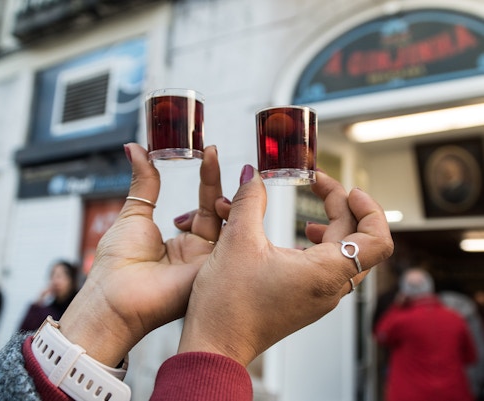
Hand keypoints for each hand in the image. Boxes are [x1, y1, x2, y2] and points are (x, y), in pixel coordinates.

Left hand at [59, 144, 222, 366]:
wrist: (115, 297)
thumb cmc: (117, 263)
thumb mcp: (135, 213)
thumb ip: (145, 182)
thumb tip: (135, 148)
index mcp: (180, 242)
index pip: (202, 205)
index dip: (207, 178)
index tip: (207, 152)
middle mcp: (198, 252)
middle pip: (217, 210)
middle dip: (215, 180)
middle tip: (211, 151)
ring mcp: (209, 262)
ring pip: (228, 222)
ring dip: (223, 194)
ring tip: (211, 165)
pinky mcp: (215, 270)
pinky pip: (232, 240)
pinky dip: (232, 216)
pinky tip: (224, 195)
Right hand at [178, 166, 393, 365]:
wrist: (215, 344)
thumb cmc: (228, 303)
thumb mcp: (237, 240)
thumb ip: (249, 201)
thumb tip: (252, 176)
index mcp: (324, 272)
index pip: (378, 240)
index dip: (370, 209)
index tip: (348, 190)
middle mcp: (330, 288)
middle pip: (361, 241)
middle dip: (343, 208)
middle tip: (318, 186)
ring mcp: (320, 298)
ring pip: (346, 256)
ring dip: (335, 229)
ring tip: (311, 218)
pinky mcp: (306, 302)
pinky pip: (330, 269)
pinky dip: (322, 247)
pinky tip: (299, 240)